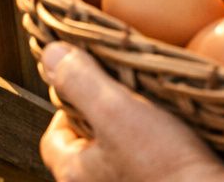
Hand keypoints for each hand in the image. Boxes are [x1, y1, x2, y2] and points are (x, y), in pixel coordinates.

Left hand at [38, 42, 223, 181]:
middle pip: (87, 144)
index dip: (65, 107)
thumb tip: (50, 54)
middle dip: (101, 114)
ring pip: (118, 152)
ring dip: (131, 127)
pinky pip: (147, 161)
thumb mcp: (116, 111)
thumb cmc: (165, 165)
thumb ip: (81, 82)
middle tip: (124, 89)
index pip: (53, 139)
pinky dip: (155, 144)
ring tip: (151, 104)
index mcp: (76, 174)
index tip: (89, 85)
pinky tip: (174, 129)